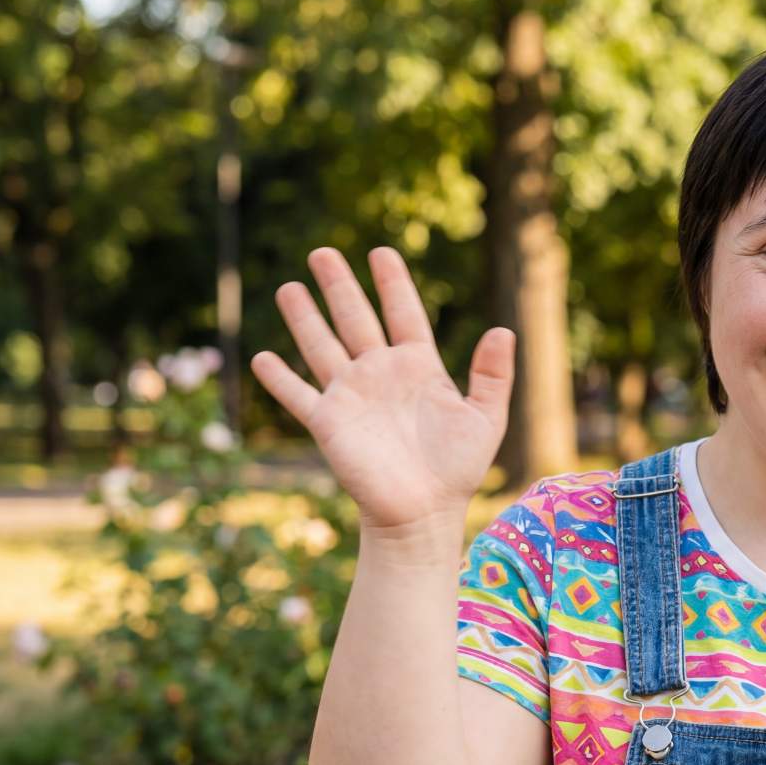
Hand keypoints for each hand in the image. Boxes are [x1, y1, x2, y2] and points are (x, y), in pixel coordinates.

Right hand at [251, 246, 514, 534]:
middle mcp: (381, 373)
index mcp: (419, 366)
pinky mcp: (329, 423)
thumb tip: (502, 329)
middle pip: (355, 318)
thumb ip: (493, 375)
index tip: (381, 252)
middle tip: (321, 252)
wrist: (424, 513)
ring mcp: (352, 396)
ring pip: (322, 346)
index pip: (403, 313)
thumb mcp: (485, 418)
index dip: (393, 282)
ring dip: (304, 318)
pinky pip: (298, 395)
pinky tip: (263, 357)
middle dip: (339, 285)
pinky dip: (280, 378)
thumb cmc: (458, 469)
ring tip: (289, 287)